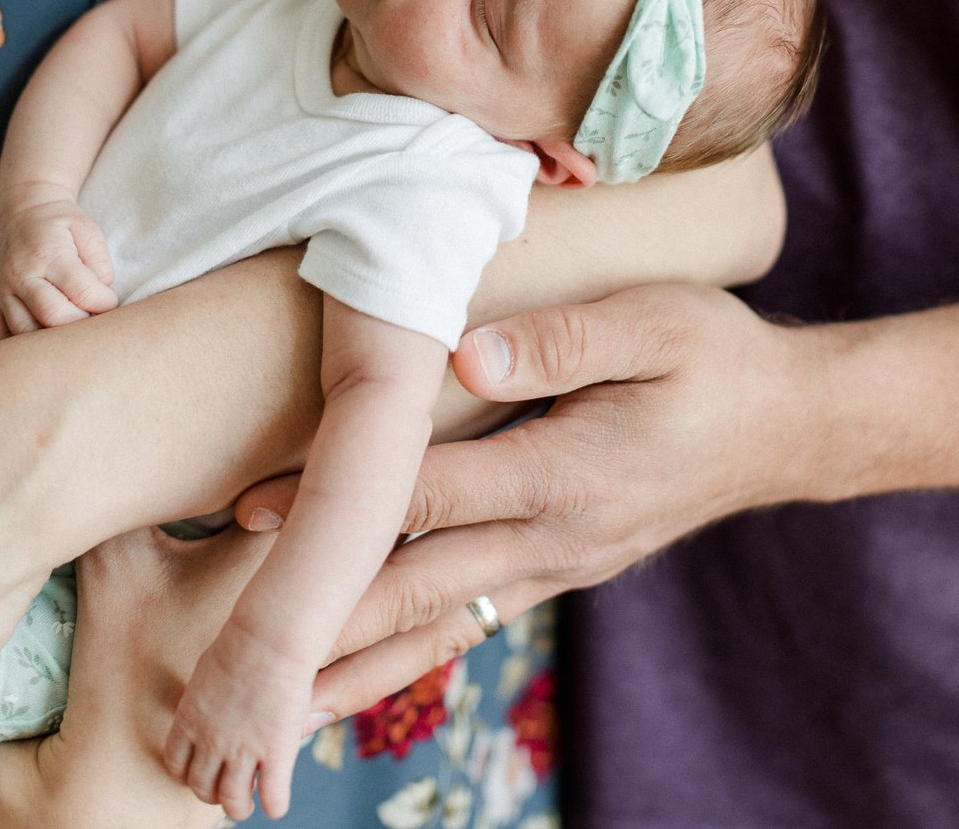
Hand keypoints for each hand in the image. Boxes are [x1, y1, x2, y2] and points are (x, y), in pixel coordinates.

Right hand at [0, 192, 117, 339]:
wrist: (23, 210)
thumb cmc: (61, 223)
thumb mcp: (88, 231)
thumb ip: (101, 264)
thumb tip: (102, 298)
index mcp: (48, 254)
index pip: (83, 293)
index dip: (105, 303)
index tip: (109, 299)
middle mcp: (21, 275)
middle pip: (53, 317)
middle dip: (81, 324)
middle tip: (90, 315)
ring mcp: (2, 291)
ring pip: (25, 332)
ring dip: (51, 338)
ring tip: (68, 326)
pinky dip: (16, 345)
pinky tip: (37, 338)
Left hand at [164, 613, 311, 821]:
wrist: (270, 635)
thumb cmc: (243, 641)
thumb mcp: (208, 672)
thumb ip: (206, 701)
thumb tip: (212, 712)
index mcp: (190, 719)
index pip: (176, 765)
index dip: (189, 773)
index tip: (204, 769)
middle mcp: (210, 741)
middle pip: (201, 787)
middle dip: (212, 793)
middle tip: (227, 786)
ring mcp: (242, 750)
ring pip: (232, 802)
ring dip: (239, 807)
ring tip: (249, 801)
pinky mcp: (275, 752)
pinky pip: (272, 798)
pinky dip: (274, 805)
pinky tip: (277, 799)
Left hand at [235, 283, 825, 716]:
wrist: (785, 425)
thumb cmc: (716, 359)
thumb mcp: (653, 325)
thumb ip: (560, 341)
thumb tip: (463, 353)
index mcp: (566, 473)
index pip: (424, 496)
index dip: (333, 509)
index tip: (249, 519)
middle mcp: (557, 536)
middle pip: (419, 586)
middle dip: (327, 620)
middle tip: (243, 661)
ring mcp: (565, 561)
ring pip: (447, 619)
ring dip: (367, 659)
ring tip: (292, 703)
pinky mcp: (570, 564)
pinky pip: (482, 614)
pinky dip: (422, 647)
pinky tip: (382, 667)